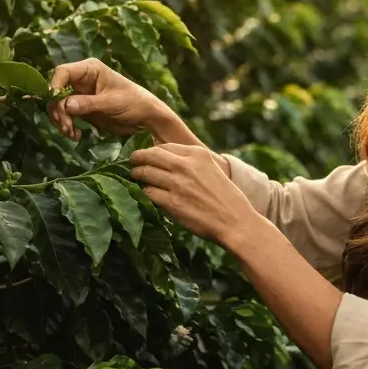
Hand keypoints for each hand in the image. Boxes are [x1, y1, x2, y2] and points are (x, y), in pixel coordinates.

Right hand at [47, 58, 167, 140]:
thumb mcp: (112, 103)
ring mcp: (80, 94)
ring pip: (58, 105)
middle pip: (57, 91)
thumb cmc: (134, 102)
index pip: (63, 72)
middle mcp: (82, 79)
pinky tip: (76, 135)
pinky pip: (65, 115)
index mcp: (90, 69)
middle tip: (66, 127)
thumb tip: (66, 105)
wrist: (145, 117)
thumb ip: (89, 103)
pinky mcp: (81, 108)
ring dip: (61, 120)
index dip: (55, 86)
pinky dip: (67, 126)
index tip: (57, 105)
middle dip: (58, 110)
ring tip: (71, 133)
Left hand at [129, 143, 256, 245]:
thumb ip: (193, 163)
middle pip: (151, 156)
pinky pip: (149, 193)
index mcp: (198, 154)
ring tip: (134, 176)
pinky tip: (147, 193)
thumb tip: (169, 160)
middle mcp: (186, 166)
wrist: (235, 221)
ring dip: (137, 175)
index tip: (146, 154)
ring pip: (146, 173)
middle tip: (132, 161)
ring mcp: (178, 184)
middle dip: (138, 157)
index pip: (165, 146)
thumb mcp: (213, 170)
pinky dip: (146, 192)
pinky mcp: (172, 203)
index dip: (151, 150)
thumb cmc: (227, 198)